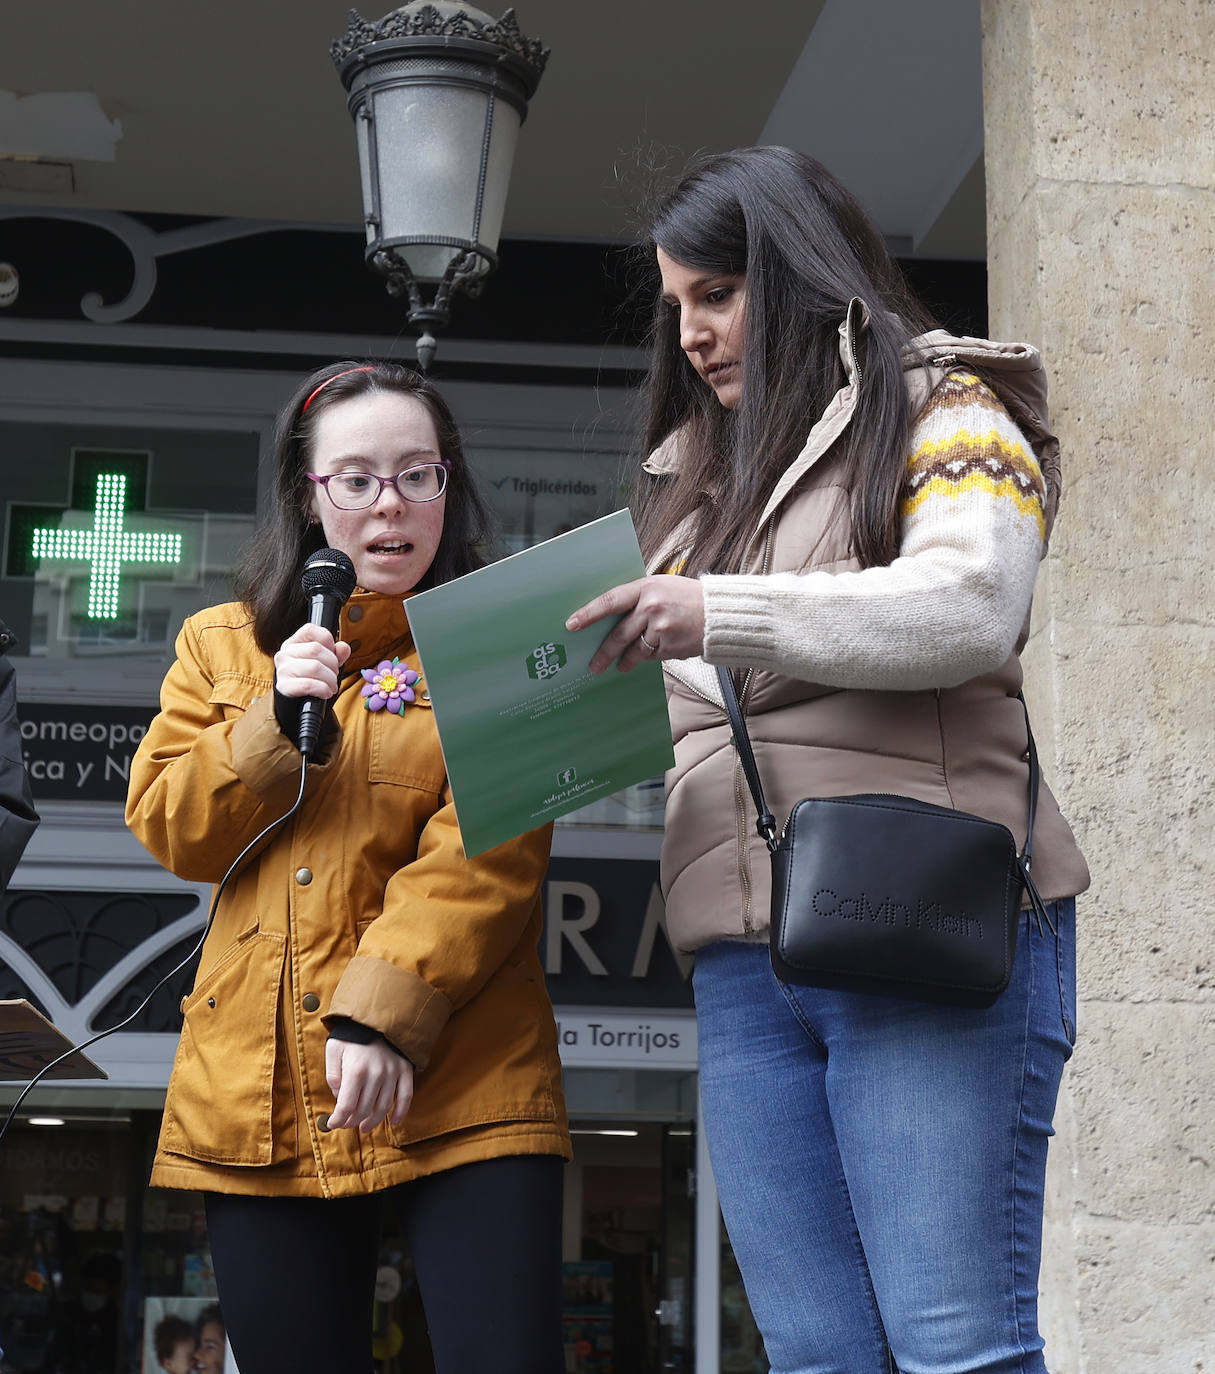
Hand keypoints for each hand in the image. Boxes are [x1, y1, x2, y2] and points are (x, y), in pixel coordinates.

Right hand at [274, 624, 351, 699]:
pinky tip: (326, 692)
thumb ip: (336, 653)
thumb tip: (343, 647)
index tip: (333, 653)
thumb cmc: (311, 678)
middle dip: (333, 664)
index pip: (310, 629)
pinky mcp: (284, 686)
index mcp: (293, 643)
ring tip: (332, 685)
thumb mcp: (325, 663)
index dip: (328, 640)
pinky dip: (323, 689)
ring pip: (314, 667)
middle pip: (316, 649)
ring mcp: (282, 669)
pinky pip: (309, 684)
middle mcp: (284, 653)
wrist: (296, 702)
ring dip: (330, 679)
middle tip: (334, 674)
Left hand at [325, 1037, 413, 1132]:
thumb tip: (339, 1097)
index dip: (338, 1120)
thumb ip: (332, 1076)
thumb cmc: (351, 1035)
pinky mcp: (405, 1069)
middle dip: (352, 1121)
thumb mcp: (333, 1050)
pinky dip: (401, 1111)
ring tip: (364, 1126)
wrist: (375, 1016)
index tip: (333, 1124)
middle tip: (347, 1124)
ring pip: (384, 1106)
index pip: (346, 1106)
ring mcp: (393, 1072)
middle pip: (364, 1110)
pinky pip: (406, 1095)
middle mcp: (376, 1074)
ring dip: (373, 1121)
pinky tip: (393, 1122)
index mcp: (356, 1070)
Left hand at [565, 574, 704, 672]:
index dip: (588, 614)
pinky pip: (651, 657)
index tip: (572, 624)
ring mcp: (661, 629)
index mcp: (646, 588)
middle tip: (593, 664)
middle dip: (604, 652)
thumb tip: (609, 617)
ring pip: (633, 650)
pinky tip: (651, 655)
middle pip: (618, 634)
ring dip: (624, 661)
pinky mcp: (670, 647)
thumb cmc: (687, 597)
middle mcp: (652, 608)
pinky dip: (648, 658)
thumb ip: (637, 598)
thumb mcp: (661, 587)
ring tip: (618, 667)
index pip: (610, 601)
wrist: (719, 613)